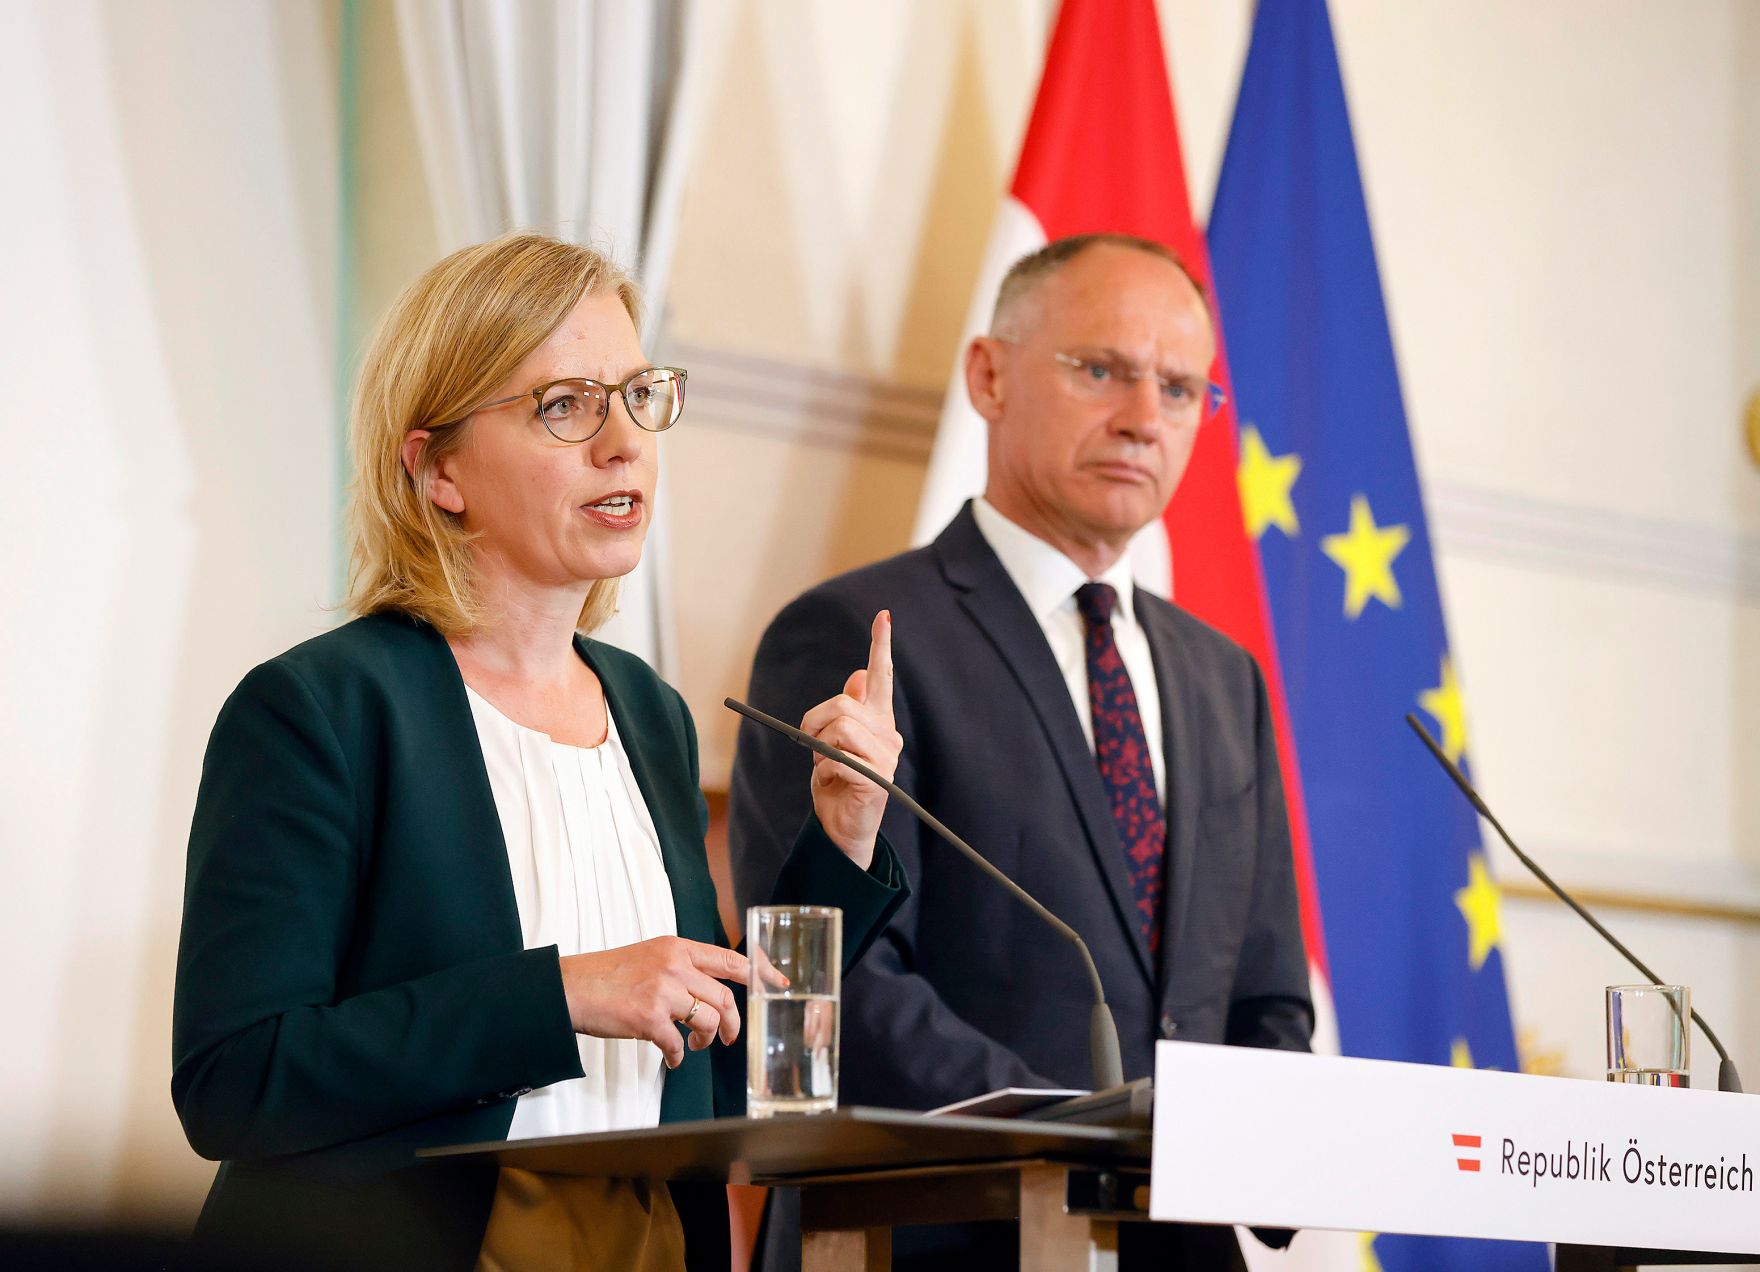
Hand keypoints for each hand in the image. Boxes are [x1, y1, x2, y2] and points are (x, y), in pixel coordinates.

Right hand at [558, 937, 747, 1068]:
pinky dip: (678, 1055)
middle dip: (734, 1022)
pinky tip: (671, 1057)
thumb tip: (708, 991)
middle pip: (725, 996)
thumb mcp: (649, 956)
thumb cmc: (605, 976)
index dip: (761, 972)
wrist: (568, 989)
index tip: (778, 983)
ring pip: (710, 1019)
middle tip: (729, 1038)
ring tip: (696, 1045)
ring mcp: (662, 990)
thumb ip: (680, 967)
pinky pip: (678, 1044)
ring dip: (707, 1039)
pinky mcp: (648, 1017)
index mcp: (676, 947)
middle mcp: (673, 965)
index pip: (730, 958)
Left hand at [801, 610, 899, 870]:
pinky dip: (824, 770)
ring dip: (819, 747)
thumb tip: (857, 674)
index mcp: (878, 721)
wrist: (841, 826)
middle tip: (809, 743)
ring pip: (840, 728)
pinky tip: (830, 781)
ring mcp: (885, 757)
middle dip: (814, 720)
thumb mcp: (835, 741)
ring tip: (823, 766)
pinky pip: (839, 759)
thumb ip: (848, 710)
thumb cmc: (837, 783)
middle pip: (843, 704)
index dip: (881, 645)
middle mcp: (887, 734)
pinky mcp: (877, 779)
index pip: (881, 677)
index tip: (883, 616)